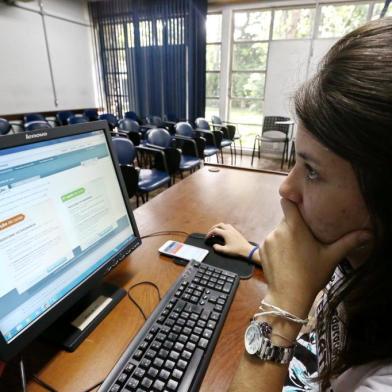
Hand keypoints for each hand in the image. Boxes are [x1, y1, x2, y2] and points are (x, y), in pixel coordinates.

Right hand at [206, 223, 256, 260]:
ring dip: (219, 227)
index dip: (209, 233)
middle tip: (210, 233)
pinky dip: (224, 228)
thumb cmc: (237, 251)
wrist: (247, 250)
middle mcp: (229, 230)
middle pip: (219, 225)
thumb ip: (218, 248)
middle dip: (213, 228)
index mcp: (226, 233)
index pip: (215, 230)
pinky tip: (224, 234)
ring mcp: (234, 230)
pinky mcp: (236, 232)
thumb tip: (214, 245)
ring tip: (216, 232)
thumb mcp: (225, 251)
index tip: (207, 238)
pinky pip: (228, 226)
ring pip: (224, 224)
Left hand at [260, 199, 372, 318]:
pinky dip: (278, 246)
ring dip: (286, 236)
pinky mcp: (261, 249)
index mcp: (294, 227)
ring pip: (278, 231)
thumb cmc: (311, 276)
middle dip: (295, 224)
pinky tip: (287, 259)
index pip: (286, 201)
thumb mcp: (331, 257)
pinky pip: (271, 241)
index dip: (292, 201)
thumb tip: (368, 234)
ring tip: (297, 251)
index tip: (301, 207)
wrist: (288, 296)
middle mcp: (278, 230)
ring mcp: (268, 239)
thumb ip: (348, 242)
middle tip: (306, 237)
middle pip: (286, 219)